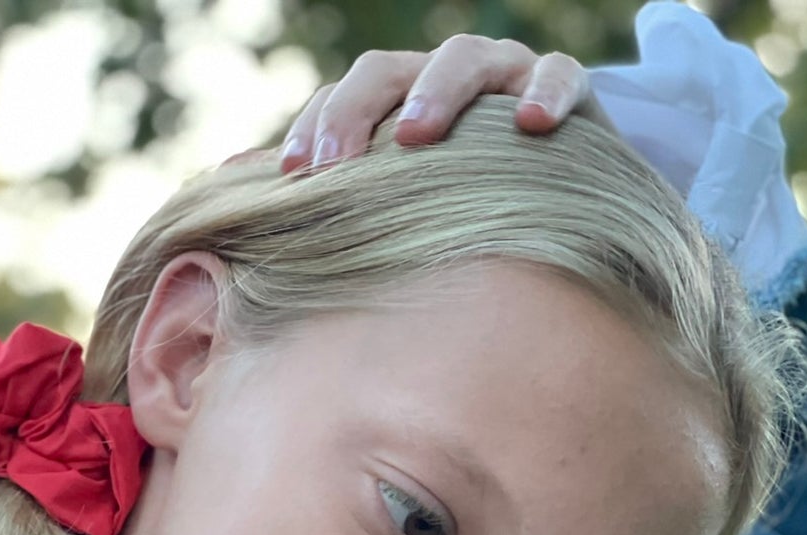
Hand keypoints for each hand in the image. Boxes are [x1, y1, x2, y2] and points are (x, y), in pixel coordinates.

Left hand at [230, 34, 620, 173]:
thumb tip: (234, 182)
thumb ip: (337, 189)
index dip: (317, 126)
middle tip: (337, 162)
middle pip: (390, 70)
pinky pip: (559, 75)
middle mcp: (446, 80)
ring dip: (437, 92)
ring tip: (416, 136)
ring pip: (465, 60)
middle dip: (357, 110)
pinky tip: (533, 124)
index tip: (293, 176)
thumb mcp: (409, 200)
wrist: (572, 197)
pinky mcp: (567, 89)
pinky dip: (546, 93)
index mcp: (401, 100)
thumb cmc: (475, 203)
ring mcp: (505, 76)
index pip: (347, 96)